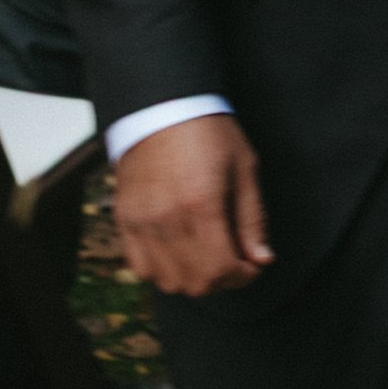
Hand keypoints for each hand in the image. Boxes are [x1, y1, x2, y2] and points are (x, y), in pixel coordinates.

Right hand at [113, 113, 271, 297]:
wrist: (162, 105)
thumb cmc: (208, 132)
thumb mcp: (244, 168)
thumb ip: (253, 219)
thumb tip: (261, 259)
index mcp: (201, 204)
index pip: (221, 269)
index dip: (243, 276)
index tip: (253, 264)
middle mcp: (166, 218)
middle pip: (195, 283)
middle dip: (222, 279)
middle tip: (235, 259)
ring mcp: (141, 221)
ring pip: (166, 281)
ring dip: (192, 278)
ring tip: (207, 256)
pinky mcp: (125, 219)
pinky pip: (140, 267)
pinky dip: (162, 270)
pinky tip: (179, 252)